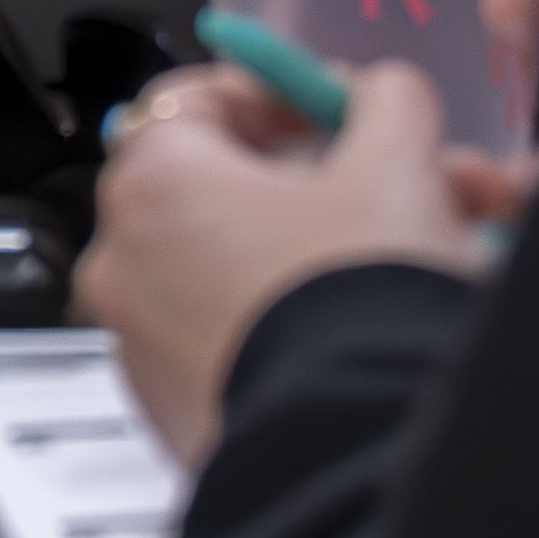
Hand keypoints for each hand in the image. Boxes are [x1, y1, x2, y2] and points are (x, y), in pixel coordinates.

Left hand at [77, 60, 534, 469]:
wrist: (356, 445)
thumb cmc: (357, 298)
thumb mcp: (395, 162)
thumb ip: (383, 101)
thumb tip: (379, 96)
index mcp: (152, 181)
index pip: (194, 99)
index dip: (277, 92)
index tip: (336, 109)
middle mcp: (123, 261)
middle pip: (225, 187)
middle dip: (325, 179)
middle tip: (399, 186)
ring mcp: (140, 346)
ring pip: (238, 266)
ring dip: (321, 249)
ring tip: (416, 259)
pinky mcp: (173, 414)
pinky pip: (235, 338)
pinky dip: (294, 320)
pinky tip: (371, 325)